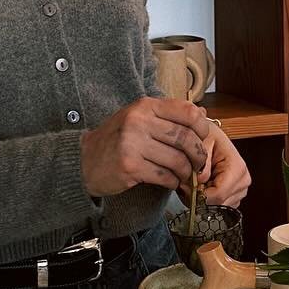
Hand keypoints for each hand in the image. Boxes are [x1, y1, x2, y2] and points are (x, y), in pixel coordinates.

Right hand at [81, 97, 210, 196]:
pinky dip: (173, 182)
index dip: (202, 127)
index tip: (201, 139)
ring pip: (178, 160)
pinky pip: (165, 176)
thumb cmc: (116, 139)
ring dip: (186, 172)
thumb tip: (203, 113)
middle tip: (197, 163)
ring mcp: (133, 144)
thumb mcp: (139, 118)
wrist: (84, 160)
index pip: (188, 112)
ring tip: (183, 175)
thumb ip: (168, 116)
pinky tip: (170, 181)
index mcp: (144, 106)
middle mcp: (139, 121)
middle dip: (197, 154)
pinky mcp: (130, 167)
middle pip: (186, 138)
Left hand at [180, 122, 250, 208]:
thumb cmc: (208, 137)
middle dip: (199, 197)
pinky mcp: (236, 196)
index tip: (185, 186)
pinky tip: (203, 186)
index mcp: (237, 168)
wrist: (212, 137)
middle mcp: (243, 181)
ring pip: (217, 208)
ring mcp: (241, 190)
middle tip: (187, 183)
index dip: (198, 195)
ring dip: (203, 199)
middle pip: (217, 204)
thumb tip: (200, 181)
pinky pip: (219, 207)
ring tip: (196, 182)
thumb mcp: (202, 142)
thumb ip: (201, 162)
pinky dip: (207, 200)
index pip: (218, 195)